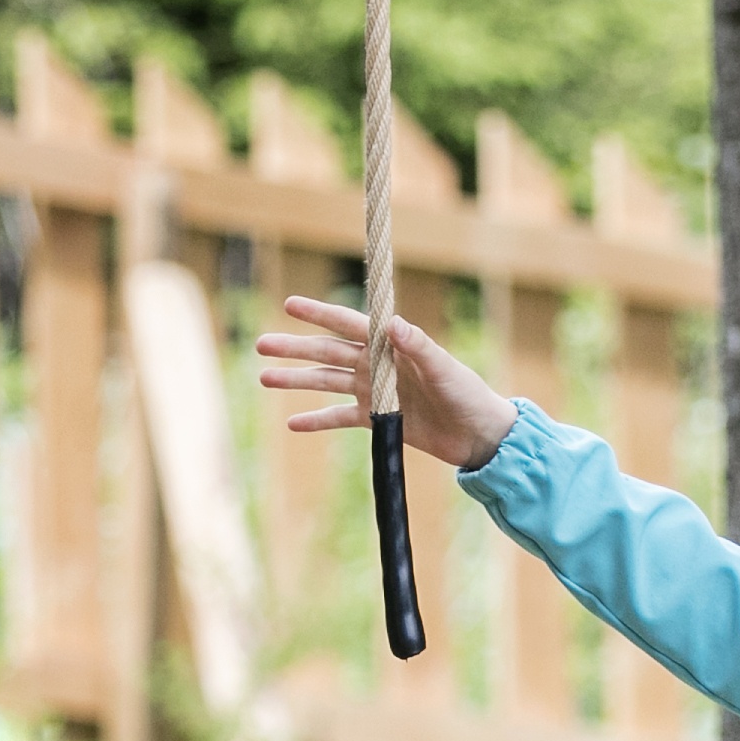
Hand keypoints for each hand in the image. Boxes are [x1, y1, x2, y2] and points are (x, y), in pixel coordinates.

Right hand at [246, 296, 516, 472]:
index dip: (318, 314)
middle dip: (294, 348)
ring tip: (264, 378)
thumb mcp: (444, 369)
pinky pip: (340, 419)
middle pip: (327, 353)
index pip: (348, 325)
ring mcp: (375, 393)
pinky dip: (317, 421)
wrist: (479, 436)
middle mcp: (377, 367)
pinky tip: (292, 422)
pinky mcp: (378, 421)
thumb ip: (418, 346)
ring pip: (326, 384)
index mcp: (391, 347)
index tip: (289, 304)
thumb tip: (392, 322)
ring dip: (296, 381)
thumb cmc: (467, 394)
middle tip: (260, 344)